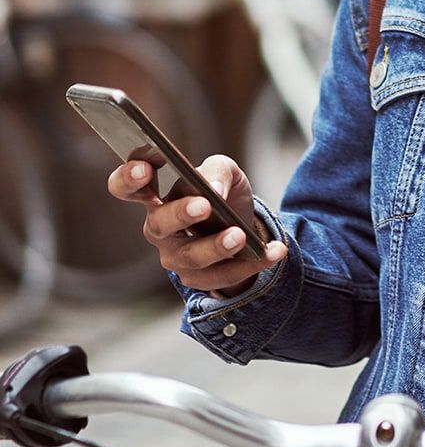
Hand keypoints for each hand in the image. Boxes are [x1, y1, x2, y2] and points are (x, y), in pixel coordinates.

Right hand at [108, 154, 287, 293]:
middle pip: (159, 224)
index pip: (127, 186)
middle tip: (204, 205)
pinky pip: (221, 275)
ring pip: (191, 256)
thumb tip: (213, 189)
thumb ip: (216, 171)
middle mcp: (158, 227)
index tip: (145, 169)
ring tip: (240, 236)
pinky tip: (273, 252)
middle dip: (180, 214)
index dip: (128, 178)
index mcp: (157, 194)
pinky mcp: (198, 277)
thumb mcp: (224, 170)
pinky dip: (251, 263)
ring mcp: (175, 255)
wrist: (242, 221)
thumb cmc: (220, 189)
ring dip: (217, 247)